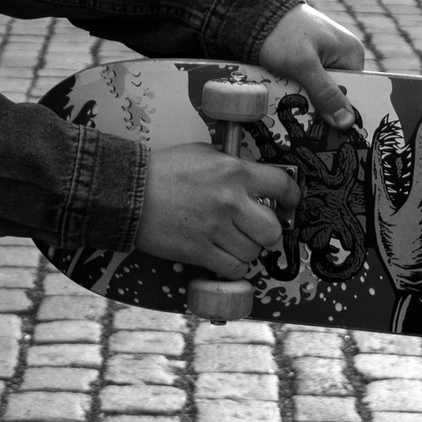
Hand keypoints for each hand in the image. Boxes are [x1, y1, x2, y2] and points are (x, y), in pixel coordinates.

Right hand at [135, 142, 297, 278]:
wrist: (129, 192)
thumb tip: (253, 174)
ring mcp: (216, 229)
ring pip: (253, 253)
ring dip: (246, 250)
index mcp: (235, 172)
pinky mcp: (200, 251)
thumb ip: (232, 164)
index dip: (292, 198)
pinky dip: (232, 266)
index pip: (282, 186)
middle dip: (268, 232)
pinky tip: (222, 255)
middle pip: (273, 230)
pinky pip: (234, 269)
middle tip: (257, 230)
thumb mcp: (204, 153)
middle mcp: (231, 201)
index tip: (289, 205)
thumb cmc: (163, 170)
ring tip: (231, 241)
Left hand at [258, 4, 366, 127]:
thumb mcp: (304, 65)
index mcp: (352, 53)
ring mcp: (325, 57)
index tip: (327, 129)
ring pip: (319, 91)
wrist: (255, 13)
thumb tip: (347, 123)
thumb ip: (325, 93)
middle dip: (320, 106)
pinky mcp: (308, 60)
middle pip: (336, 94)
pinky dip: (296, 90)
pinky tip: (284, 94)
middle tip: (302, 119)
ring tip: (288, 105)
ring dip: (304, 99)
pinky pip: (307, 83)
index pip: (354, 93)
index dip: (342, 112)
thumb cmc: (282, 33)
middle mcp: (342, 56)